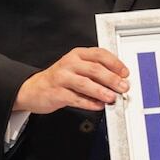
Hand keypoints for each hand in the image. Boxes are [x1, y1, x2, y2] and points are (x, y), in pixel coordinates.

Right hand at [13, 47, 127, 114]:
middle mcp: (69, 63)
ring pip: (85, 83)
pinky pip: (76, 98)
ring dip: (101, 91)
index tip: (125, 73)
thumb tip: (118, 79)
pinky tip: (98, 105)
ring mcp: (61, 78)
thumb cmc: (60, 78)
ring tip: (112, 97)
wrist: (33, 89)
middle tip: (123, 87)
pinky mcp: (56, 93)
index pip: (99, 54)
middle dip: (112, 79)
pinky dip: (89, 103)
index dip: (115, 63)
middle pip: (94, 69)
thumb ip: (95, 71)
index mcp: (77, 54)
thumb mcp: (76, 68)